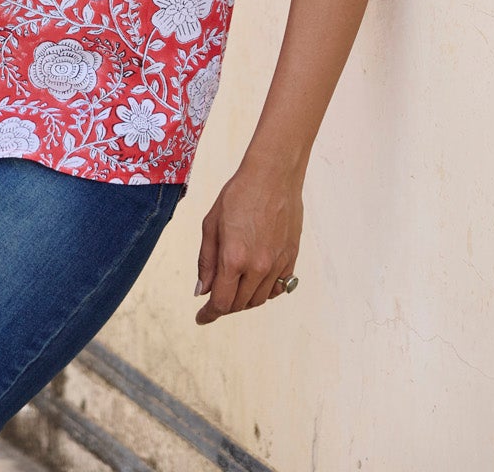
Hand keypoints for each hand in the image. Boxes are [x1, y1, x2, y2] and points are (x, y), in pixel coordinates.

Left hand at [193, 162, 302, 323]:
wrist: (273, 175)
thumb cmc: (238, 194)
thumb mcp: (211, 224)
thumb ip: (206, 261)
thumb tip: (202, 291)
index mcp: (234, 258)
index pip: (221, 303)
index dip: (209, 314)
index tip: (202, 317)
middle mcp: (258, 267)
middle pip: (239, 305)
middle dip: (224, 305)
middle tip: (215, 296)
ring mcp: (277, 264)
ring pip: (259, 299)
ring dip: (244, 300)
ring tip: (234, 287)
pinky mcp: (291, 258)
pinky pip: (278, 288)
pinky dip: (265, 291)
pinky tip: (255, 280)